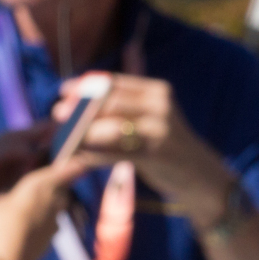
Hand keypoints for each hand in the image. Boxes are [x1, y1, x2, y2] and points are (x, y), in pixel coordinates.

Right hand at [0, 156, 91, 259]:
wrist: (12, 255)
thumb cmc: (2, 221)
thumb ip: (11, 193)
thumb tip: (13, 196)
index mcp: (41, 183)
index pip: (67, 170)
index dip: (75, 166)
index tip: (82, 162)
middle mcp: (55, 198)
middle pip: (62, 188)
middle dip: (56, 187)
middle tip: (39, 188)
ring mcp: (57, 217)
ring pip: (57, 206)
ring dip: (49, 206)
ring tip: (28, 210)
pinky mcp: (55, 233)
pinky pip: (51, 222)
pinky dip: (43, 223)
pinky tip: (27, 228)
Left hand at [59, 73, 230, 215]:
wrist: (201, 176)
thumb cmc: (170, 145)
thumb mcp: (154, 117)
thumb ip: (126, 105)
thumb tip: (83, 97)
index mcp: (158, 92)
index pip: (114, 83)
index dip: (85, 86)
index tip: (63, 92)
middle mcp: (160, 106)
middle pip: (108, 103)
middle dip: (79, 109)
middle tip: (57, 115)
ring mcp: (159, 130)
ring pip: (109, 129)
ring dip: (82, 135)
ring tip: (64, 140)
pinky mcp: (155, 154)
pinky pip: (114, 154)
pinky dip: (93, 157)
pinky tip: (78, 159)